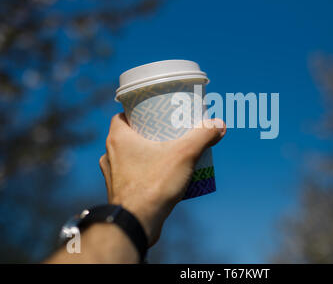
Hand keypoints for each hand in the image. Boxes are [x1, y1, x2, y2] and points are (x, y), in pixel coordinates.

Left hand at [99, 113, 225, 245]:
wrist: (136, 223)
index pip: (122, 116)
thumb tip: (219, 124)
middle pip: (129, 136)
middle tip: (168, 133)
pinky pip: (132, 176)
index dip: (138, 112)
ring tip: (168, 154)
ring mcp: (113, 176)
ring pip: (130, 157)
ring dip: (147, 154)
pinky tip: (162, 177)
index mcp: (118, 139)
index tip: (155, 113)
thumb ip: (203, 136)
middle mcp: (109, 155)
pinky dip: (145, 173)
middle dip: (149, 134)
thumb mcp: (184, 154)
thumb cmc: (154, 184)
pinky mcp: (119, 193)